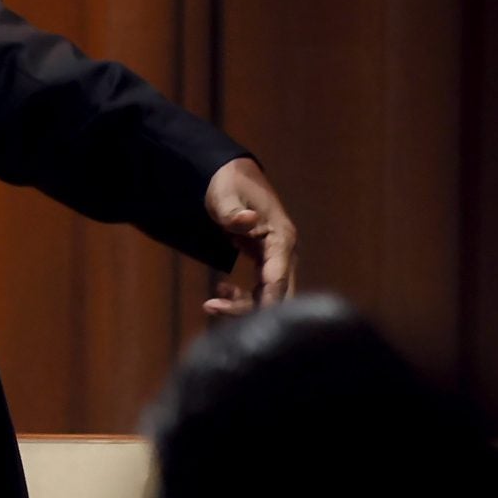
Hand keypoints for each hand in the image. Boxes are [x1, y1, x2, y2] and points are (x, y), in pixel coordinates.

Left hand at [204, 157, 296, 315]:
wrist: (231, 174)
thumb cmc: (229, 184)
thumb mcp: (225, 196)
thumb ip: (233, 213)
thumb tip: (249, 219)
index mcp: (281, 237)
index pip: (278, 279)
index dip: (267, 303)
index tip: (252, 322)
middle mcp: (285, 252)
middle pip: (279, 294)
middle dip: (251, 310)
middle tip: (214, 307)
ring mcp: (278, 258)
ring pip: (270, 296)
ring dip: (244, 306)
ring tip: (211, 304)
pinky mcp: (267, 262)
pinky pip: (262, 289)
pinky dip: (243, 297)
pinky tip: (221, 289)